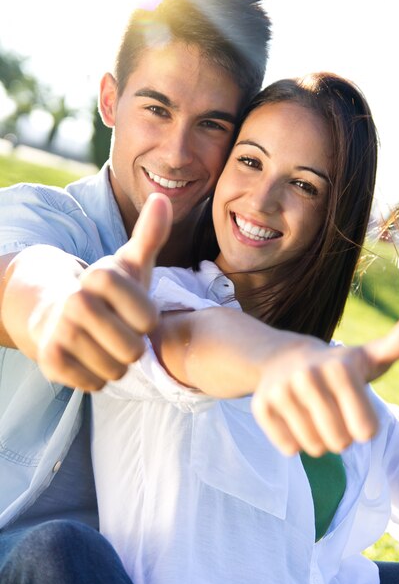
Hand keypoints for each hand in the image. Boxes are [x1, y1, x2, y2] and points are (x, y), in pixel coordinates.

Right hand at [32, 193, 172, 390]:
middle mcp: (75, 302)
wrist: (54, 309)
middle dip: (132, 344)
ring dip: (115, 363)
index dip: (146, 320)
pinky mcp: (50, 361)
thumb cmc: (106, 290)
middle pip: (133, 349)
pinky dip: (97, 376)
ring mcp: (60, 332)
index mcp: (100, 276)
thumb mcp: (130, 263)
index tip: (133, 309)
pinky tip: (89, 357)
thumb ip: (150, 235)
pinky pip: (95, 384)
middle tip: (118, 330)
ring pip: (115, 370)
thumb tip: (163, 198)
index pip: (147, 319)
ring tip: (103, 343)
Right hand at [251, 304, 398, 455]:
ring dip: (318, 440)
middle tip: (332, 411)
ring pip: (314, 447)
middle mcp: (308, 376)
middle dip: (341, 436)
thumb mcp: (371, 356)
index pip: (366, 431)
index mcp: (341, 368)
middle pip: (340, 443)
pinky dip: (295, 441)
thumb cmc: (339, 366)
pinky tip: (292, 416)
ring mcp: (281, 391)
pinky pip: (289, 447)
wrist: (285, 358)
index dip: (364, 426)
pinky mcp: (261, 405)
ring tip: (312, 413)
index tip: (354, 405)